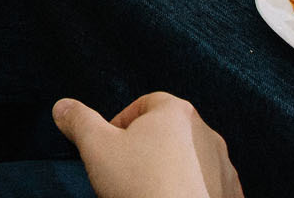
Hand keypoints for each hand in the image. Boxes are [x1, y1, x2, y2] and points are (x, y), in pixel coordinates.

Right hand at [54, 93, 240, 197]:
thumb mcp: (96, 148)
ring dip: (171, 170)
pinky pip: (209, 186)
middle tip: (126, 174)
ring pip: (190, 160)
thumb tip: (62, 107)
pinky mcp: (230, 193)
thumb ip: (79, 122)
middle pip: (168, 132)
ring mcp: (223, 164)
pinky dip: (193, 192)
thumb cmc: (140, 186)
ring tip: (149, 192)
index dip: (121, 125)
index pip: (143, 105)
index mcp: (176, 111)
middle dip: (146, 149)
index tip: (110, 150)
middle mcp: (206, 132)